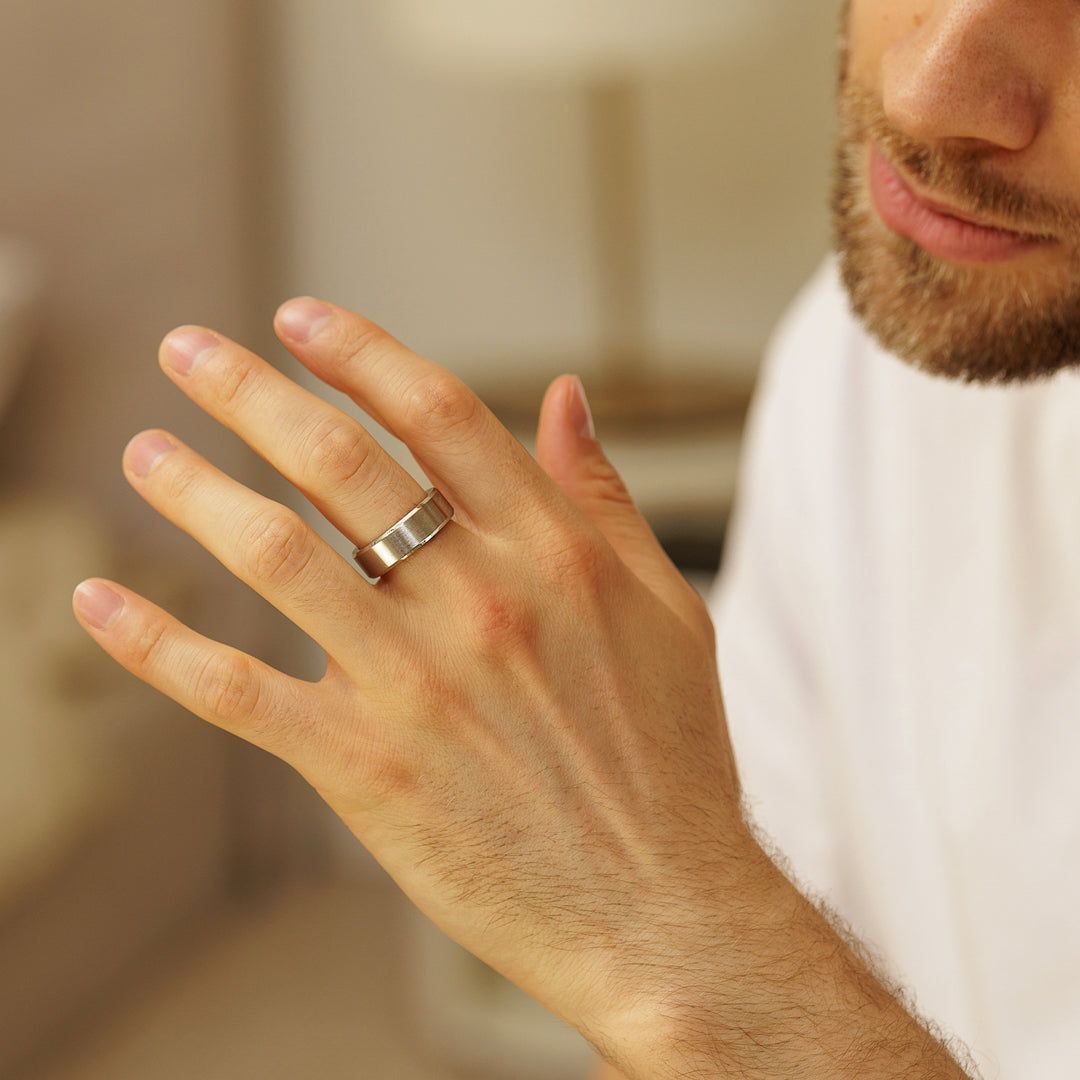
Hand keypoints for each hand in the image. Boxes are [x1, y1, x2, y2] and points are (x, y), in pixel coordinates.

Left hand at [72, 299, 749, 1065]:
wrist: (659, 908)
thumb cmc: (670, 759)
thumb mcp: (666, 607)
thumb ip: (604, 497)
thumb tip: (567, 397)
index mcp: (556, 553)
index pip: (438, 413)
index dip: (359, 351)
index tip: (297, 317)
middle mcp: (481, 601)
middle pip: (340, 462)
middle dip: (250, 392)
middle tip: (185, 351)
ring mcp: (417, 684)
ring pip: (277, 557)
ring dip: (194, 494)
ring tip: (144, 452)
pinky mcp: (365, 769)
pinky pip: (239, 693)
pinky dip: (160, 646)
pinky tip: (101, 606)